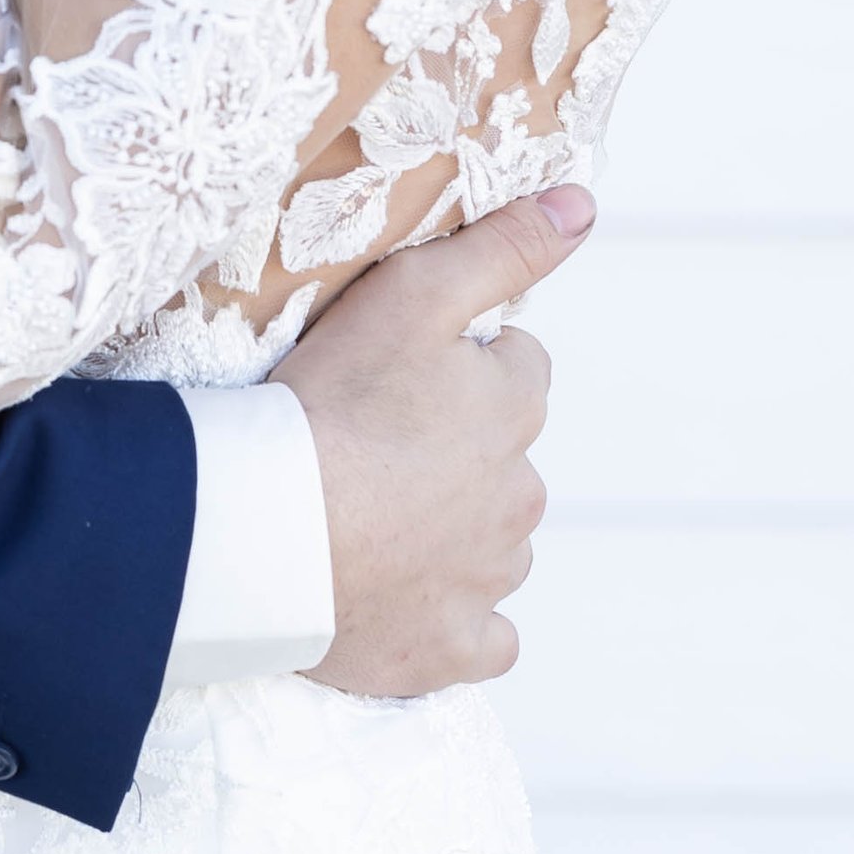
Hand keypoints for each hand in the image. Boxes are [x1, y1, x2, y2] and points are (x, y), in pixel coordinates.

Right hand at [270, 186, 594, 697]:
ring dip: (448, 533)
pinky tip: (402, 600)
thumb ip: (505, 246)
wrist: (268, 528)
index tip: (395, 374)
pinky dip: (451, 619)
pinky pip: (481, 639)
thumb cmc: (331, 400)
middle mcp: (520, 497)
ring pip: (491, 546)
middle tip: (367, 444)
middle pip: (501, 460)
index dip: (456, 366)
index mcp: (515, 409)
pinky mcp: (451, 649)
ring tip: (367, 517)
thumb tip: (585, 204)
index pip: (515, 370)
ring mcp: (488, 580)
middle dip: (453, 452)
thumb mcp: (414, 292)